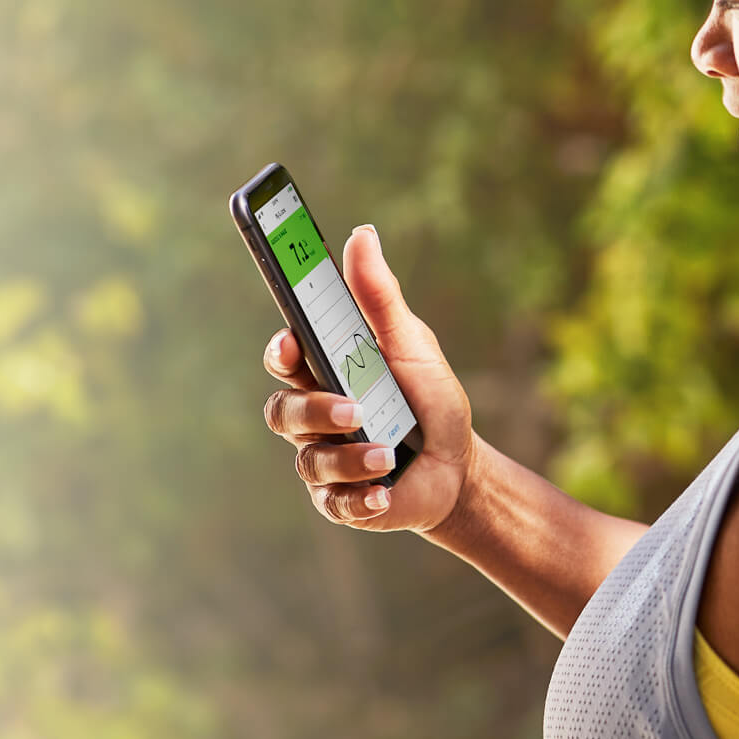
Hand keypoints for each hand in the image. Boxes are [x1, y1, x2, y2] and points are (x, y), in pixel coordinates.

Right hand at [259, 224, 474, 532]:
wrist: (459, 466)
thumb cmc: (427, 399)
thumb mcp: (410, 343)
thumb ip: (378, 297)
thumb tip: (361, 236)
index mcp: (323, 372)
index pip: (285, 357)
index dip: (280, 351)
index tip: (291, 344)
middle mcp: (314, 416)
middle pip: (283, 411)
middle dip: (315, 410)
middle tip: (355, 409)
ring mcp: (324, 460)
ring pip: (309, 460)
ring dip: (347, 457)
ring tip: (386, 455)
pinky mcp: (341, 502)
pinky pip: (334, 503)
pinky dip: (359, 498)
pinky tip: (383, 493)